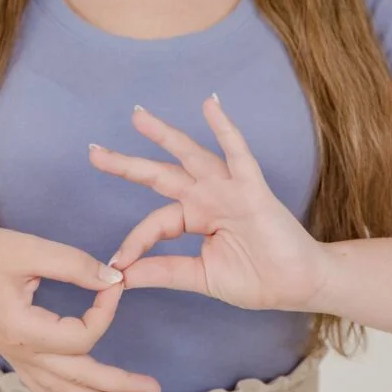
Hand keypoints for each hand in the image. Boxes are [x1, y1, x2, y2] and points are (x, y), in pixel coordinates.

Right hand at [0, 227, 160, 391]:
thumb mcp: (27, 249)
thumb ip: (73, 264)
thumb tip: (113, 279)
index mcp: (25, 329)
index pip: (82, 336)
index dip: (105, 312)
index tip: (114, 283)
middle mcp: (22, 352)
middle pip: (79, 376)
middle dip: (119, 384)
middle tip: (154, 390)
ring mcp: (16, 357)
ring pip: (63, 390)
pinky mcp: (12, 353)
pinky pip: (40, 389)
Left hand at [89, 97, 329, 310]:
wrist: (298, 286)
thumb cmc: (257, 279)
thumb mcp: (200, 276)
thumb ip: (163, 271)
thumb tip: (121, 276)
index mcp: (195, 218)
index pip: (156, 223)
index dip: (135, 242)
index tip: (117, 265)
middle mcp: (207, 198)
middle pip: (160, 175)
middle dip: (127, 164)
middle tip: (94, 152)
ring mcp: (229, 190)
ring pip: (190, 157)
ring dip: (164, 136)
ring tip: (137, 116)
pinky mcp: (253, 190)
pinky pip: (237, 154)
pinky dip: (225, 129)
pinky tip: (210, 105)